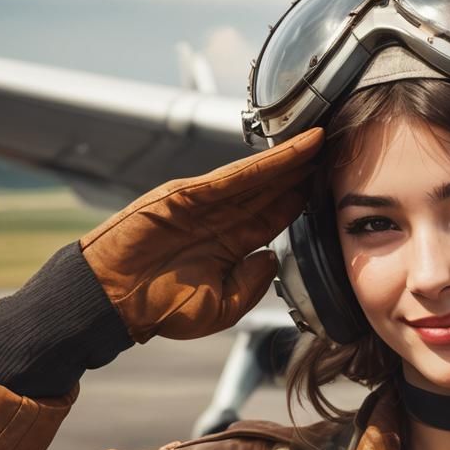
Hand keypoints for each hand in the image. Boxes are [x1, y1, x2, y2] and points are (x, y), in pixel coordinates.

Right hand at [80, 128, 322, 341]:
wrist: (114, 301)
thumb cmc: (160, 309)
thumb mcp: (220, 308)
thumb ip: (251, 286)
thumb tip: (273, 258)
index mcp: (229, 246)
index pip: (273, 218)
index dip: (301, 201)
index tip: (329, 187)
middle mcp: (220, 220)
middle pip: (270, 190)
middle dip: (301, 172)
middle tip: (335, 151)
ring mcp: (203, 204)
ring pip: (257, 177)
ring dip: (290, 159)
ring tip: (322, 141)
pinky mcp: (186, 193)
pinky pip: (233, 176)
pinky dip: (265, 163)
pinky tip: (293, 152)